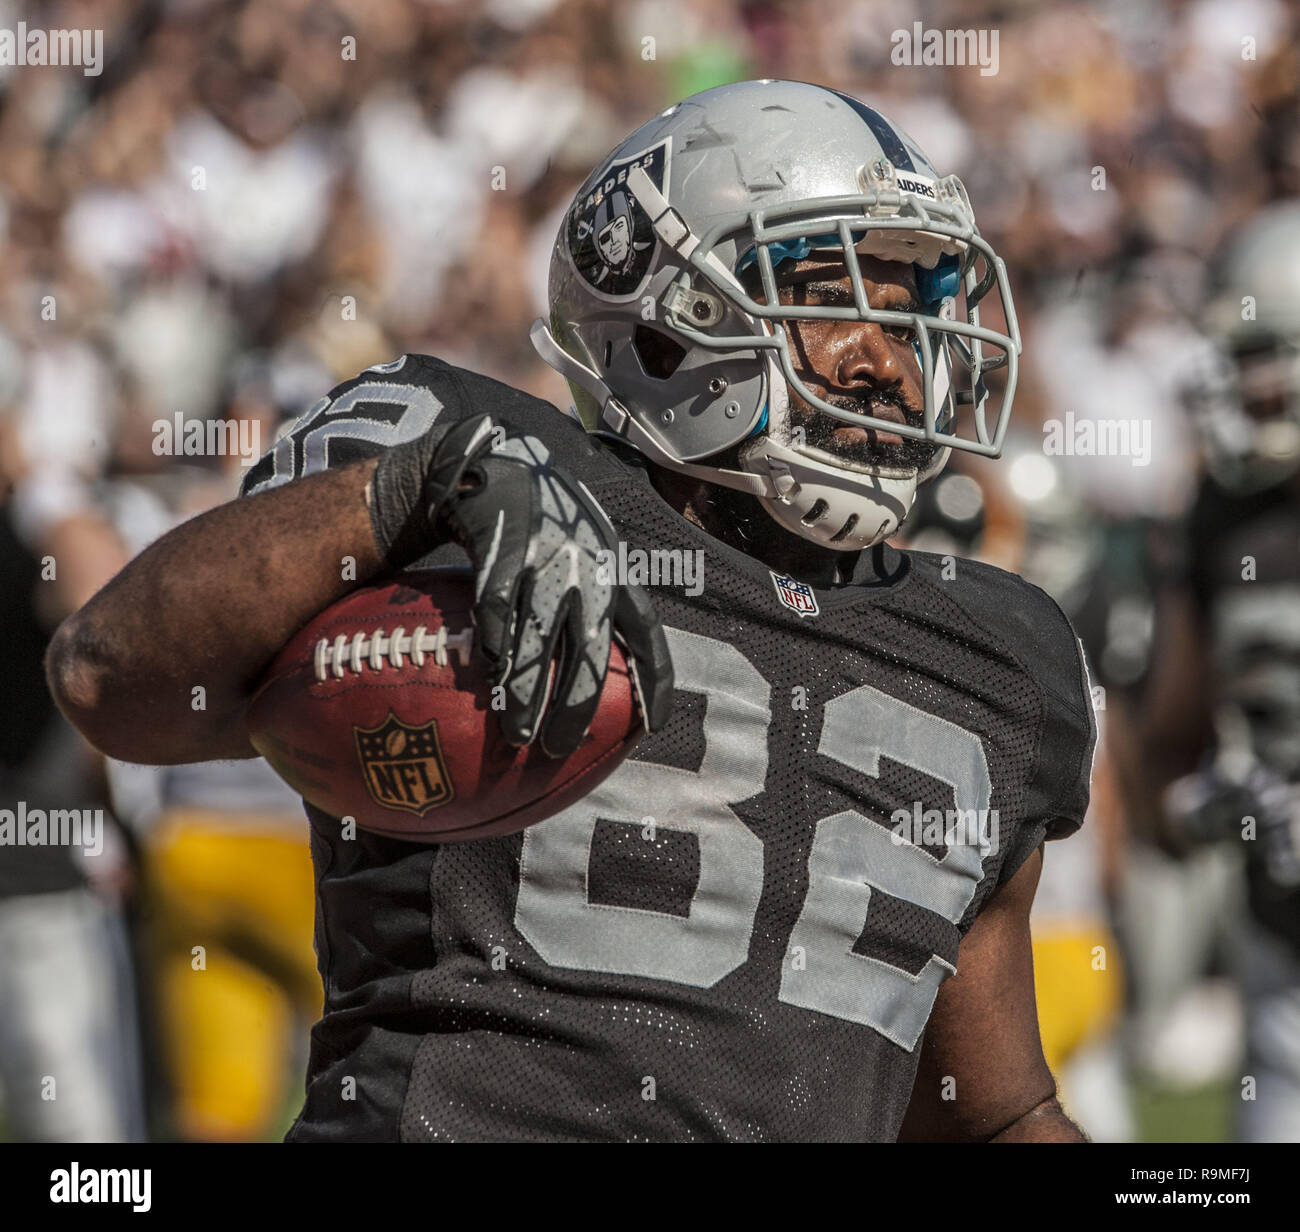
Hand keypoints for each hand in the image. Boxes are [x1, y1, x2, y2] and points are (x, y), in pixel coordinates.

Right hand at [370, 413, 672, 756]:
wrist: (501, 463)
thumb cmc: (550, 523)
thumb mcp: (590, 551)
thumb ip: (601, 600)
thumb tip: (610, 668)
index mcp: (615, 572)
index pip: (646, 633)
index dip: (654, 680)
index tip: (654, 725)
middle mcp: (586, 569)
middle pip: (587, 651)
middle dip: (575, 705)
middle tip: (558, 746)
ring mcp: (544, 559)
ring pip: (538, 639)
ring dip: (528, 691)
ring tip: (518, 732)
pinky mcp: (503, 550)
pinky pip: (498, 609)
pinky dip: (495, 644)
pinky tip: (489, 675)